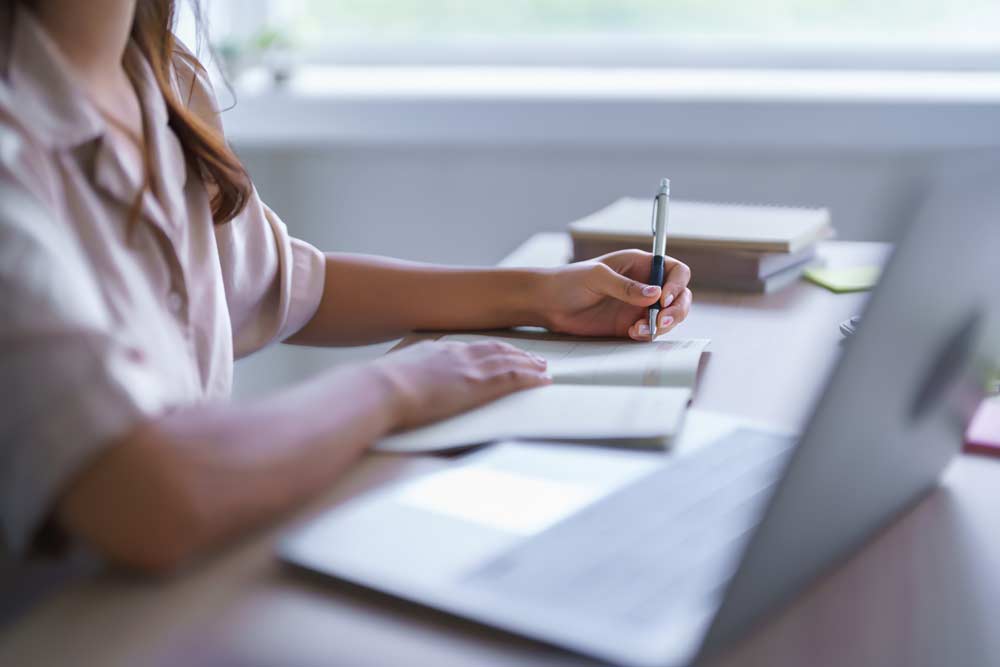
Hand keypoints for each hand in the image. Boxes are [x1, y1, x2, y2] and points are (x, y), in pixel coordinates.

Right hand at [372, 339, 551, 430]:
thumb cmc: (375, 389)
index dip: (489, 349)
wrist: (378, 389)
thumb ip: (401, 377)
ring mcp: (468, 368)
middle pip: (495, 350)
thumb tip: (395, 388)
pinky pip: (514, 379)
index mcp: (434, 350)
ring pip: (509, 362)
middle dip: (516, 353)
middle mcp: (456, 354)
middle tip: (532, 358)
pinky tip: (543, 381)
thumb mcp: (389, 375)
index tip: (500, 353)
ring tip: (543, 369)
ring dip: (529, 365)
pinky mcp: (477, 385)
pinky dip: (531, 379)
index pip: (470, 347)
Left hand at [538, 249, 691, 340]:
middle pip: (679, 296)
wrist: (548, 304)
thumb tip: (655, 295)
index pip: (675, 271)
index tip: (665, 298)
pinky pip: (651, 331)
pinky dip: (648, 334)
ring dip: (663, 325)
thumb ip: (625, 286)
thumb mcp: (596, 277)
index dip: (677, 284)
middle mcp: (644, 285)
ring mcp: (638, 307)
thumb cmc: (569, 281)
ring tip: (639, 330)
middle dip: (677, 310)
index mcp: (640, 265)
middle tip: (662, 321)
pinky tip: (632, 334)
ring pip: (669, 317)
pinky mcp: (629, 325)